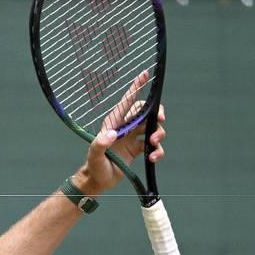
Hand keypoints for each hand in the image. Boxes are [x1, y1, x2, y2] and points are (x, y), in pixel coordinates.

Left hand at [72, 70, 165, 194]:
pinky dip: (157, 151)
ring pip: (152, 128)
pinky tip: (152, 159)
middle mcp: (125, 127)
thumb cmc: (94, 166)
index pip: (127, 101)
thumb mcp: (95, 156)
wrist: (99, 181)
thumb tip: (112, 134)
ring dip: (158, 135)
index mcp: (114, 123)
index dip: (136, 87)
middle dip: (156, 113)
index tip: (144, 73)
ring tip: (153, 145)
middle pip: (146, 112)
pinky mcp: (138, 149)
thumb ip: (100, 144)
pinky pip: (153, 145)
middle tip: (160, 120)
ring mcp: (132, 138)